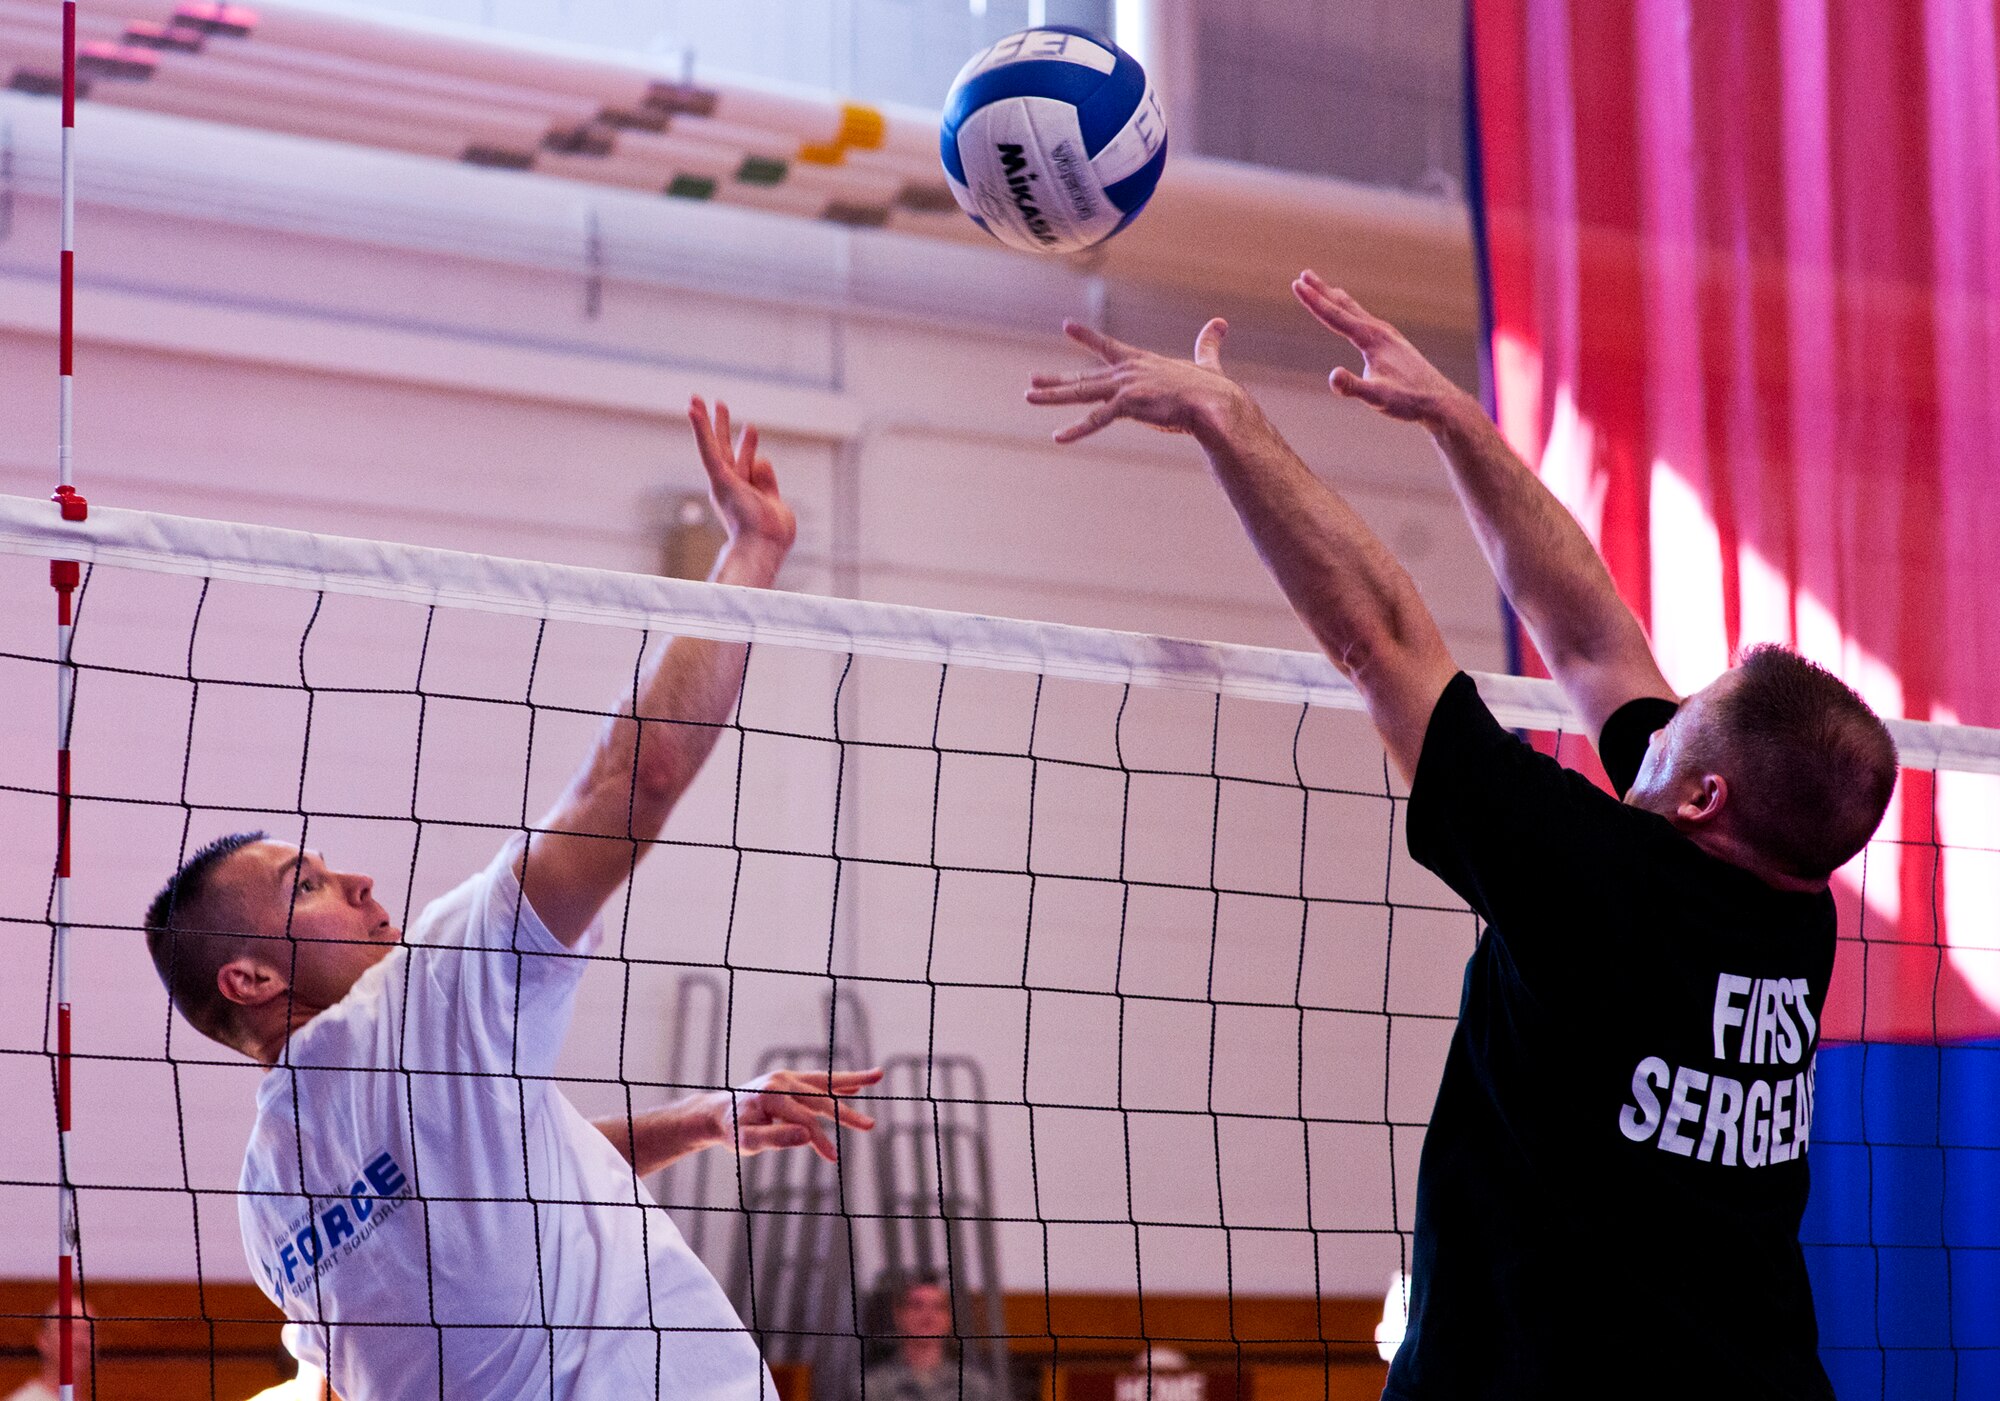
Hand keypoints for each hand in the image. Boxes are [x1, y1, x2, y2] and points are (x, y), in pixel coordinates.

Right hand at [688, 397, 796, 567]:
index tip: (750, 427)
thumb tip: (762, 459)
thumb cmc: (771, 533)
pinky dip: (700, 428)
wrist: (763, 546)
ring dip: (709, 420)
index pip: (748, 463)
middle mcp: (728, 486)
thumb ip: (767, 481)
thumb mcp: (774, 502)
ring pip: (715, 445)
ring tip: (699, 398)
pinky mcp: (720, 477)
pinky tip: (693, 408)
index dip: (748, 445)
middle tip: (719, 404)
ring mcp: (723, 481)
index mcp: (741, 494)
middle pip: (724, 449)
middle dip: (721, 426)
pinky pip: (708, 448)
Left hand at [707, 1067, 882, 1161]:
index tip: (833, 1158)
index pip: (805, 1119)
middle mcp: (782, 1080)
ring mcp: (787, 1077)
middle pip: (820, 1099)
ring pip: (825, 1081)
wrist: (718, 1113)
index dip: (820, 1139)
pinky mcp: (790, 1080)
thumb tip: (807, 1136)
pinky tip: (857, 1087)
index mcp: (771, 1095)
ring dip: (853, 1080)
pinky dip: (839, 1082)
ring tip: (878, 1075)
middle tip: (871, 1126)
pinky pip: (819, 1081)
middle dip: (846, 1114)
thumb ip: (776, 1138)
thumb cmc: (732, 1131)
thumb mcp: (747, 1142)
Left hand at [1025, 319, 1254, 443]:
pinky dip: (1077, 430)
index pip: (1107, 345)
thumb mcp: (1205, 363)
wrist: (1215, 403)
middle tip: (1032, 380)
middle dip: (1056, 379)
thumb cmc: (1212, 389)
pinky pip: (1096, 420)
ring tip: (1029, 397)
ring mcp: (1125, 387)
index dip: (1086, 336)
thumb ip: (1207, 346)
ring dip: (1053, 395)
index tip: (1067, 326)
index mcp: (1141, 362)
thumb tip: (1220, 323)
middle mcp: (1127, 372)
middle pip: (1084, 377)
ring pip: (1081, 392)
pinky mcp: (1127, 405)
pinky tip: (1059, 437)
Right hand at [1292, 271, 1469, 425]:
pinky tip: (1356, 319)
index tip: (1296, 284)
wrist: (1439, 401)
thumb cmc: (1408, 400)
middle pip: (1345, 306)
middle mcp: (1380, 331)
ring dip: (1338, 299)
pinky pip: (1367, 321)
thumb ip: (1353, 387)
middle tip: (1304, 275)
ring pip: (1357, 312)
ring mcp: (1388, 336)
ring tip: (1327, 288)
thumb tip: (1332, 377)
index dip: (1313, 301)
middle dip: (1322, 291)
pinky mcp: (1393, 344)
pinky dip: (1354, 313)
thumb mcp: (1376, 397)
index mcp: (1372, 339)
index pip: (1336, 316)